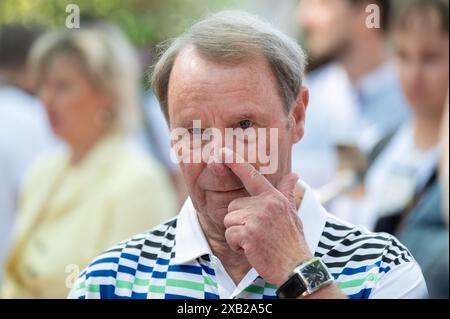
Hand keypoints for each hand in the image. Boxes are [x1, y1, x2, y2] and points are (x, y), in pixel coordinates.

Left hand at [221, 148, 312, 286]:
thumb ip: (286, 192)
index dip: (236, 163)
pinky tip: (252, 250)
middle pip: (233, 206)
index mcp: (274, 197)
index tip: (222, 151)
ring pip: (229, 221)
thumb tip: (294, 175)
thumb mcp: (291, 213)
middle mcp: (265, 203)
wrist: (296, 267)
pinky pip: (229, 235)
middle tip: (257, 234)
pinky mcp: (248, 232)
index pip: (252, 175)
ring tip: (256, 242)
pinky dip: (237, 245)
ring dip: (237, 235)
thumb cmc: (292, 241)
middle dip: (239, 222)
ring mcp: (256, 217)